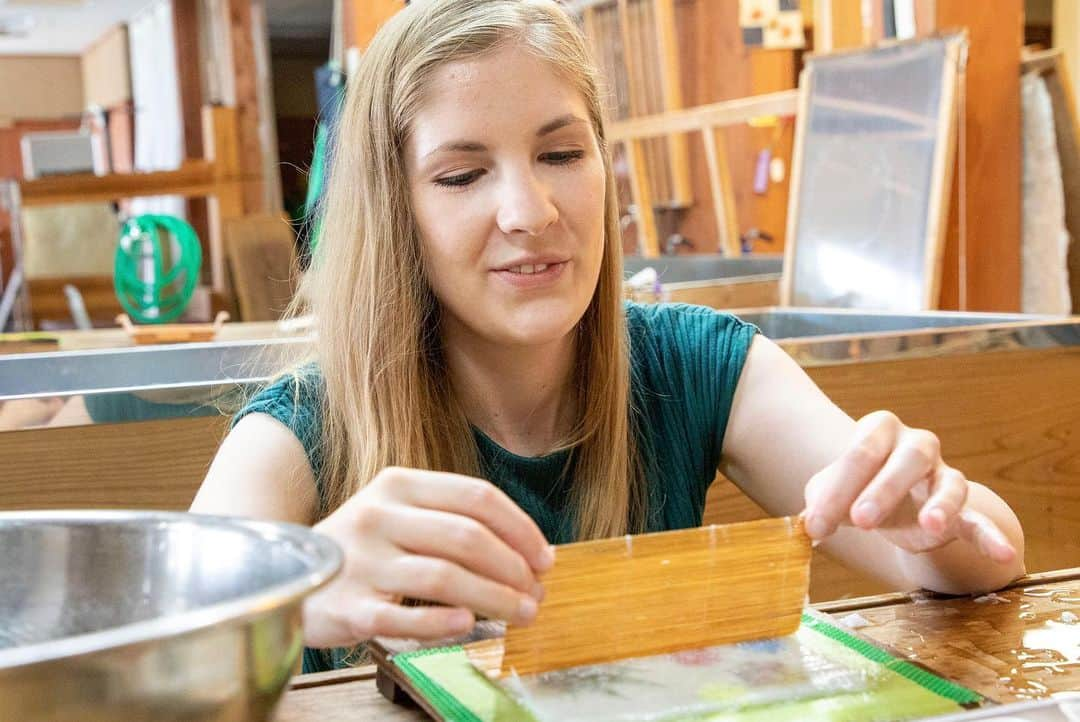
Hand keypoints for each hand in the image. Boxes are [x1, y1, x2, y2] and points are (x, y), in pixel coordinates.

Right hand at [302, 467, 553, 647]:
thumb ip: (453, 521)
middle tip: (536, 595)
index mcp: (398, 485)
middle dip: (513, 569)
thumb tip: (527, 554)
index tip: (545, 558)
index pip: (476, 497)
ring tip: (519, 614)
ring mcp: (361, 560)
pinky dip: (441, 623)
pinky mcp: (347, 606)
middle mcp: (379, 516)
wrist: (283, 575)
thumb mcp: (399, 514)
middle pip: (466, 538)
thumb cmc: (361, 548)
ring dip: (493, 599)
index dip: (520, 529)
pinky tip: (468, 626)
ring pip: (443, 577)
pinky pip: (403, 616)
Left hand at [802, 411, 1016, 563]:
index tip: (816, 523)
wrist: (882, 503)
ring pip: (949, 483)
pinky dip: (993, 536)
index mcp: (878, 430)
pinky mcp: (962, 507)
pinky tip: (1005, 555)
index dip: (838, 488)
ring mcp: (943, 474)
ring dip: (940, 505)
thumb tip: (808, 526)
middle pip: (907, 460)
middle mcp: (916, 445)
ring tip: (930, 527)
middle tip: (861, 521)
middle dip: (884, 489)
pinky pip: (980, 519)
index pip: (860, 452)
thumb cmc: (851, 490)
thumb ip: (819, 505)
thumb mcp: (828, 493)